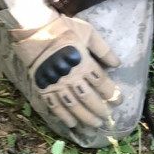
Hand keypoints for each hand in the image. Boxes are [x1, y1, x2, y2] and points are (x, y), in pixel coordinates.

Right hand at [10, 14, 120, 128]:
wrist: (34, 29)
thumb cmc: (63, 28)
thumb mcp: (88, 32)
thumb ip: (103, 50)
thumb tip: (117, 64)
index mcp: (83, 62)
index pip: (101, 83)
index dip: (112, 94)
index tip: (119, 101)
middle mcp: (71, 76)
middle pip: (88, 98)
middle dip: (100, 110)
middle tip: (107, 118)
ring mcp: (56, 83)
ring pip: (73, 105)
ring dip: (85, 117)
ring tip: (94, 125)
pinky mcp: (43, 87)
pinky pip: (54, 106)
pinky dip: (63, 117)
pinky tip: (71, 124)